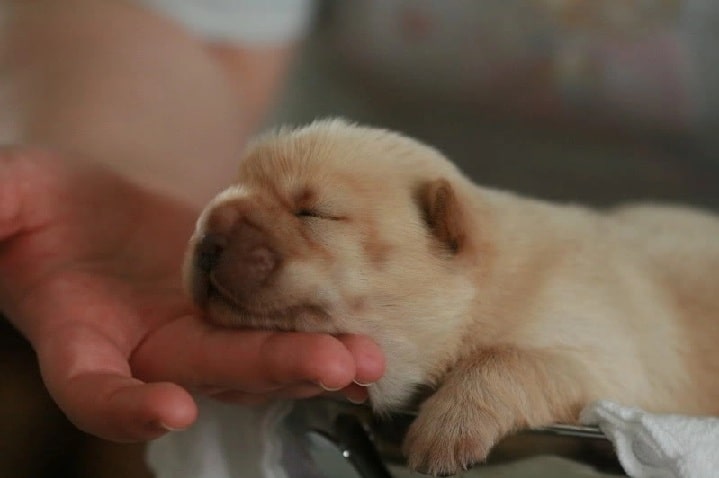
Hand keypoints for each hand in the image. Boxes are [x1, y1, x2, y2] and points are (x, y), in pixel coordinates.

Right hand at [0, 147, 384, 441]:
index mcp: (80, 338)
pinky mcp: (237, 314)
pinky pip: (278, 330)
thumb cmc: (44, 203)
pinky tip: (366, 335)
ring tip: (369, 358)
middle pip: (209, 374)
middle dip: (271, 370)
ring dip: (314, 361)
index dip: (124, 408)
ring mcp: (198, 336)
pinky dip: (321, 335)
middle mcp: (146, 351)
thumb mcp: (10, 194)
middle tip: (335, 367)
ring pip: (256, 361)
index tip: (169, 411)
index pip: (93, 389)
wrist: (103, 206)